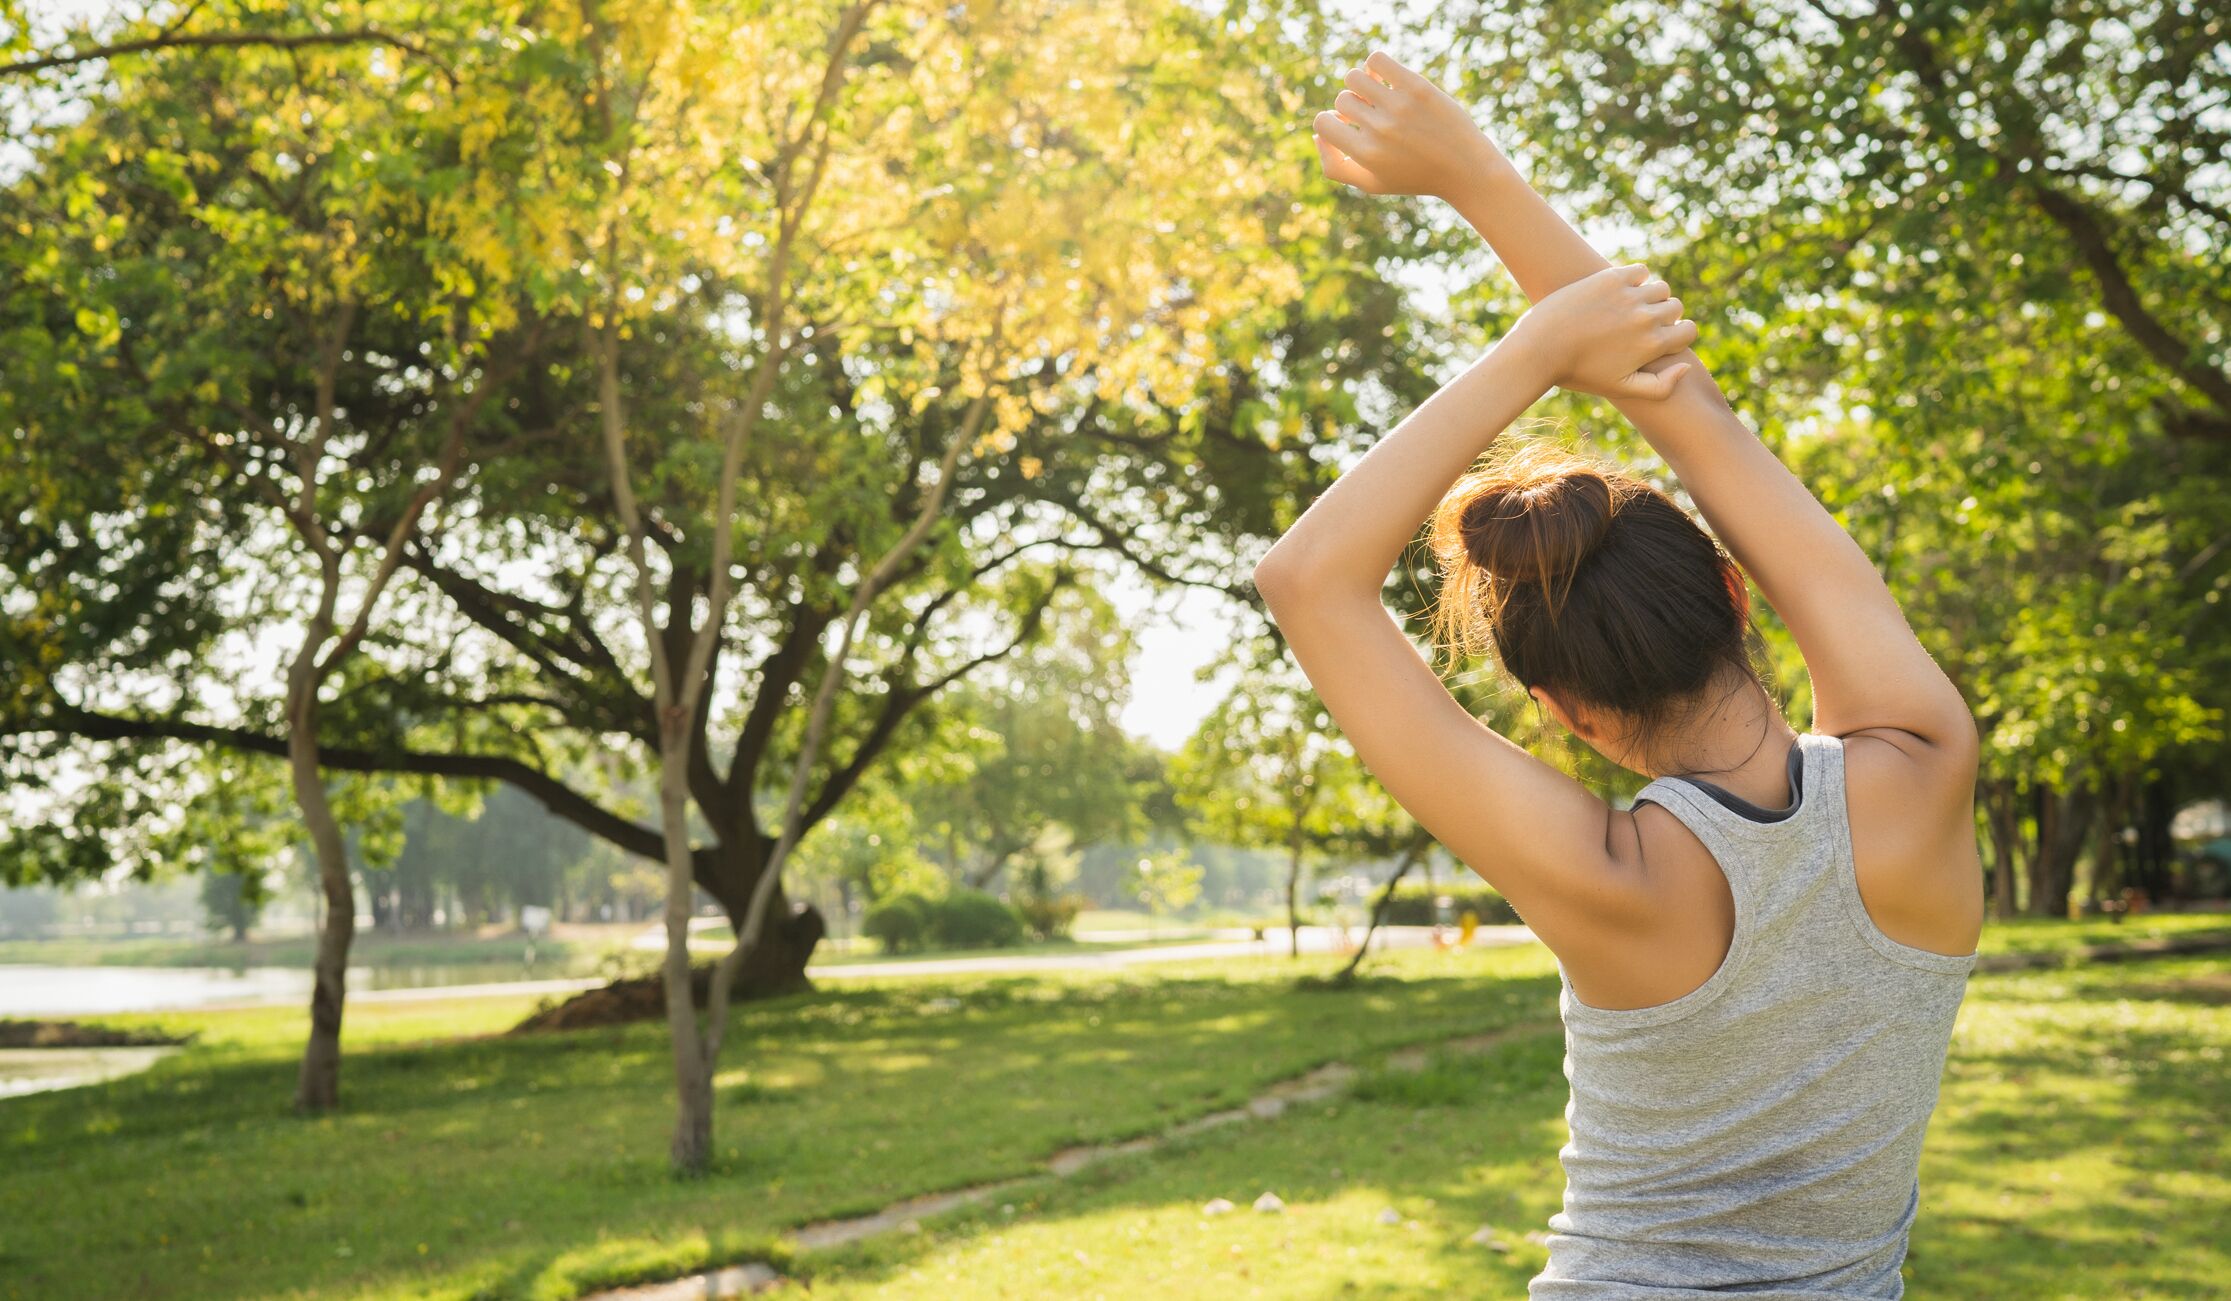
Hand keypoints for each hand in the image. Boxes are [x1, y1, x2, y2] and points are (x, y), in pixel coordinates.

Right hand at [1311, 51, 1507, 200]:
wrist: (1465, 168)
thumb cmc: (1413, 177)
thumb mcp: (1370, 184)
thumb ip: (1333, 166)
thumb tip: (1318, 133)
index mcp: (1366, 155)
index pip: (1322, 124)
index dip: (1330, 122)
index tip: (1348, 126)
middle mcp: (1380, 130)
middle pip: (1342, 100)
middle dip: (1352, 106)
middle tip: (1372, 114)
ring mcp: (1399, 106)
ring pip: (1354, 76)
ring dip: (1360, 83)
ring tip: (1376, 93)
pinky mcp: (1417, 87)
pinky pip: (1377, 59)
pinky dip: (1374, 64)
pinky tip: (1386, 78)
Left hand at [1513, 264, 1698, 401]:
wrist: (1539, 349)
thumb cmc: (1578, 373)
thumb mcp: (1620, 389)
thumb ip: (1661, 386)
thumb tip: (1687, 366)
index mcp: (1652, 345)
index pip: (1690, 331)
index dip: (1678, 335)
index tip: (1662, 338)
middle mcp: (1646, 317)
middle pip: (1676, 307)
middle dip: (1665, 316)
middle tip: (1642, 324)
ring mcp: (1629, 295)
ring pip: (1660, 287)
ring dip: (1651, 296)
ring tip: (1631, 307)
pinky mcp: (1611, 278)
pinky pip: (1640, 271)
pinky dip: (1636, 279)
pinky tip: (1620, 292)